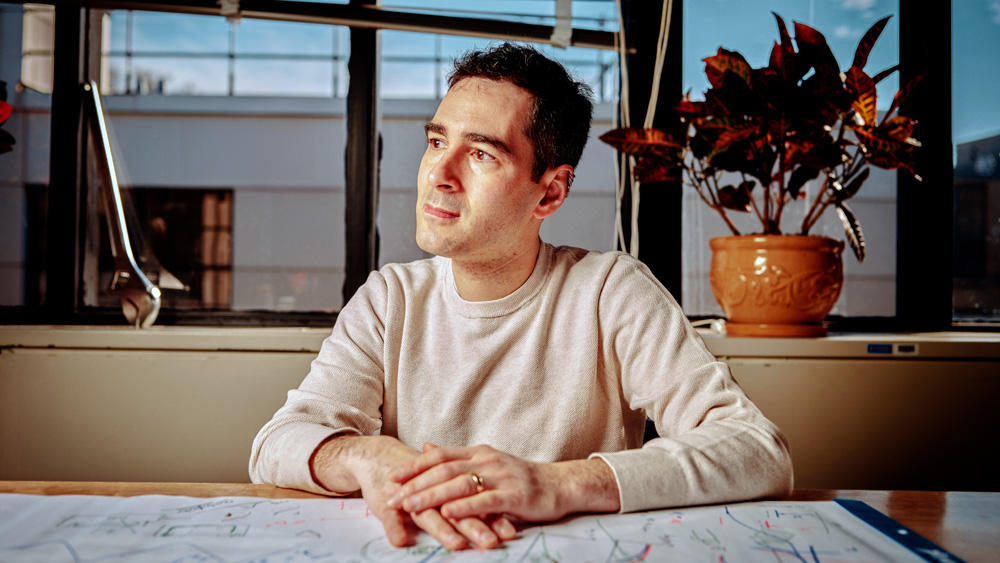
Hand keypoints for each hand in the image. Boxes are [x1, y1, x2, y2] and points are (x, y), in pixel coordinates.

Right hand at [311, 436, 514, 549]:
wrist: (381, 459)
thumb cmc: (417, 477)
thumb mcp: (442, 491)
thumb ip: (465, 505)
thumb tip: (493, 527)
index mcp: (450, 485)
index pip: (476, 502)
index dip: (493, 517)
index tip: (510, 531)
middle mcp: (433, 491)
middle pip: (457, 509)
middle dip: (475, 526)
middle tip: (492, 542)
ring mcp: (410, 497)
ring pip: (429, 514)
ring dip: (443, 530)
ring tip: (458, 545)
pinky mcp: (387, 503)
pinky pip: (393, 517)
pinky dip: (395, 528)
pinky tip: (401, 542)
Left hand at [387, 444, 619, 522]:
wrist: (560, 485)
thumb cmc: (521, 479)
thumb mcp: (486, 463)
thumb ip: (457, 458)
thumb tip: (427, 447)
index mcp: (479, 453)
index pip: (440, 457)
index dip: (415, 466)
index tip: (392, 477)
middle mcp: (487, 461)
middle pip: (445, 470)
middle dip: (417, 484)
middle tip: (393, 496)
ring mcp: (501, 477)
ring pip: (461, 484)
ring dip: (433, 496)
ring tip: (412, 506)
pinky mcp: (514, 495)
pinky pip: (485, 501)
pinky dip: (465, 506)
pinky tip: (448, 513)